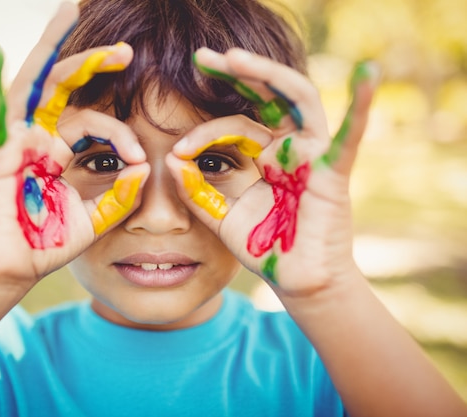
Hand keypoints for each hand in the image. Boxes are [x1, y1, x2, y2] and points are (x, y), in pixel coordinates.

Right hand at [0, 3, 147, 289]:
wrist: (10, 270)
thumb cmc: (46, 243)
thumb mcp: (95, 218)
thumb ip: (119, 196)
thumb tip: (144, 167)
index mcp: (61, 150)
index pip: (94, 123)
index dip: (120, 134)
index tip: (137, 160)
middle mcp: (38, 136)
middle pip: (65, 86)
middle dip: (92, 62)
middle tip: (126, 48)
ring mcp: (15, 139)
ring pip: (34, 83)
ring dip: (52, 47)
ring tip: (71, 9)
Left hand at [167, 47, 377, 296]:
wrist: (295, 281)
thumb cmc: (264, 247)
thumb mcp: (221, 216)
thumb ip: (197, 191)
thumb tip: (169, 159)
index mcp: (264, 154)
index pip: (234, 125)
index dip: (203, 132)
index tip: (175, 150)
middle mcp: (289, 146)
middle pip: (267, 96)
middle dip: (238, 72)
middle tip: (204, 56)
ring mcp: (313, 155)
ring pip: (297, 100)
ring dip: (268, 75)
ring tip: (233, 58)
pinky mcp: (333, 172)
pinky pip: (347, 137)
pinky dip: (360, 106)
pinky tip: (368, 72)